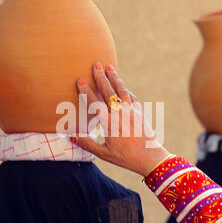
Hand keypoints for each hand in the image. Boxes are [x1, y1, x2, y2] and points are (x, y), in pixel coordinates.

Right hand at [70, 62, 169, 176]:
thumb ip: (87, 144)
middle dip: (101, 77)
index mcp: (109, 123)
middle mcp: (120, 114)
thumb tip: (71, 137)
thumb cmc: (125, 157)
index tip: (80, 80)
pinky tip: (121, 86)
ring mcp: (131, 111)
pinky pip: (131, 97)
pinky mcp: (140, 112)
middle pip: (109, 92)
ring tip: (109, 67)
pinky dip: (125, 90)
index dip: (86, 91)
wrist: (150, 157)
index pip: (95, 103)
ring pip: (122, 91)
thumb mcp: (104, 153)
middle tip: (96, 65)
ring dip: (115, 78)